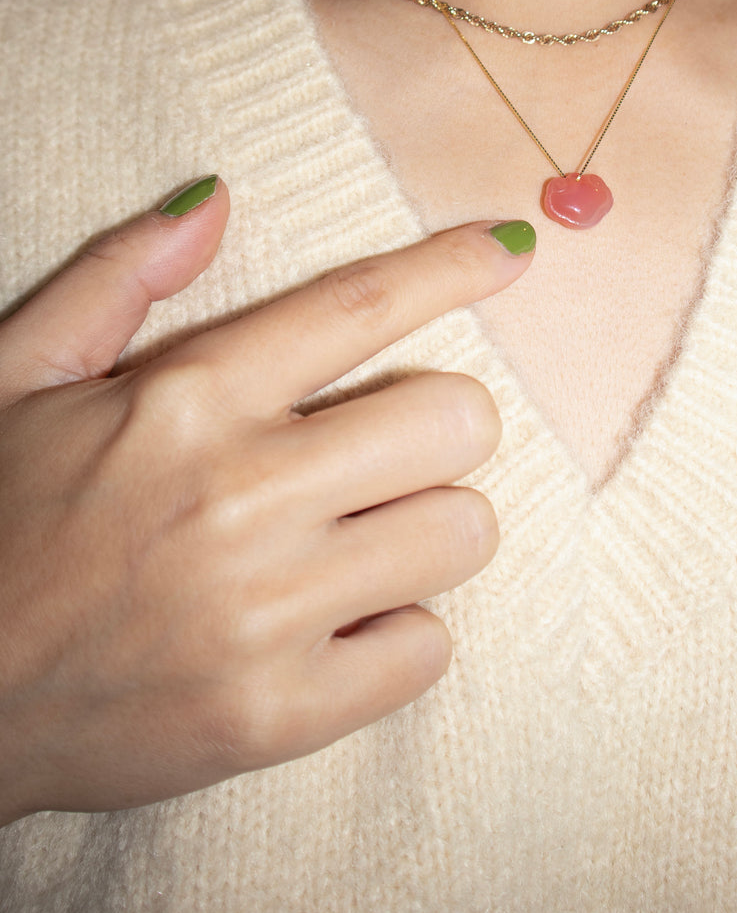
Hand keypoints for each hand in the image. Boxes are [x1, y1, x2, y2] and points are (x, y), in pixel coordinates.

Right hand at [0, 178, 534, 824]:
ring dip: (427, 529)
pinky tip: (334, 625)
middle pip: (455, 420)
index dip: (453, 267)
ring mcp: (264, 613)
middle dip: (439, 425)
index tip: (512, 247)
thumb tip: (216, 198)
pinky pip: (426, 650)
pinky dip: (396, 635)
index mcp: (184, 401)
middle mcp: (239, 496)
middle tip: (384, 452)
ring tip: (358, 542)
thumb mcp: (18, 380)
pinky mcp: (278, 714)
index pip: (357, 306)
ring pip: (462, 533)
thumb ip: (119, 279)